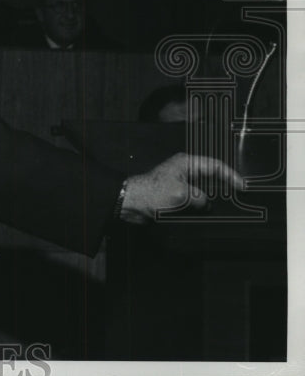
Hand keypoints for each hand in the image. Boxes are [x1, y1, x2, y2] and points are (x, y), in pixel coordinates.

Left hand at [120, 152, 246, 223]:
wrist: (133, 203)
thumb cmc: (151, 192)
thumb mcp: (181, 194)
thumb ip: (200, 197)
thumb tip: (207, 203)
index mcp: (186, 163)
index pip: (215, 165)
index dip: (231, 176)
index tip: (242, 186)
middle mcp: (185, 171)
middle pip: (212, 177)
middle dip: (225, 187)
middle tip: (240, 197)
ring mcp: (181, 183)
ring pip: (205, 189)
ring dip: (214, 198)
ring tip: (229, 206)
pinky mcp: (177, 194)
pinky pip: (196, 198)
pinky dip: (204, 204)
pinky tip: (211, 212)